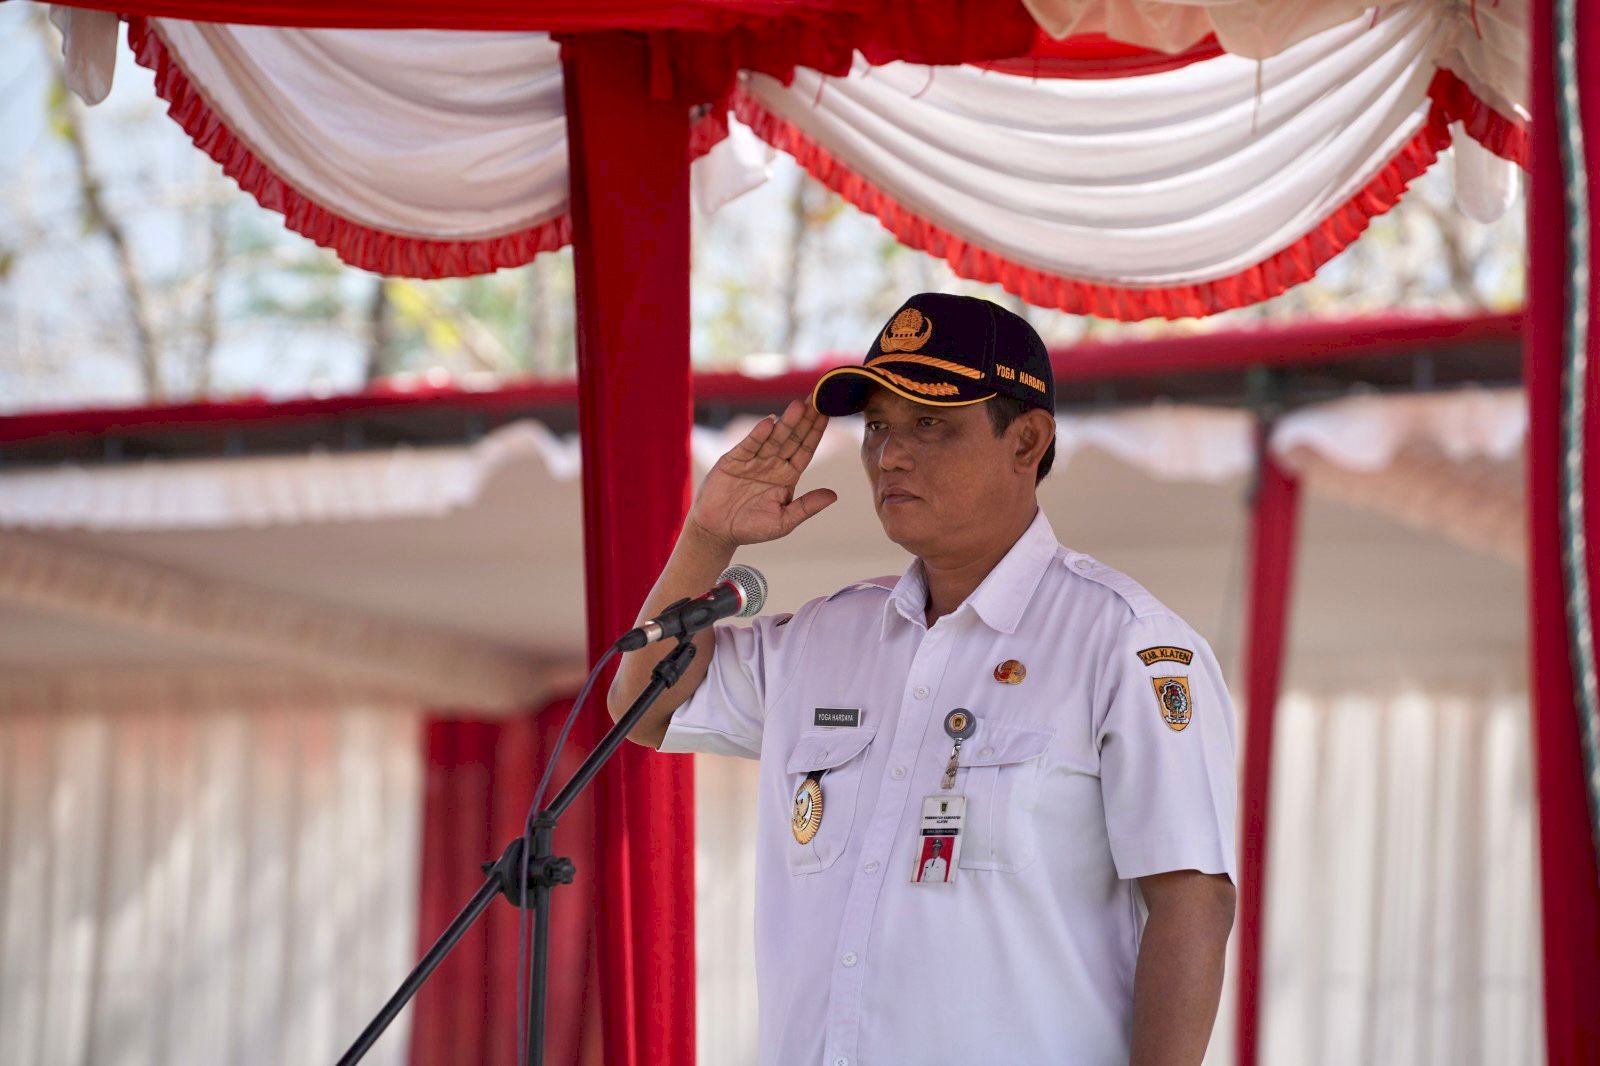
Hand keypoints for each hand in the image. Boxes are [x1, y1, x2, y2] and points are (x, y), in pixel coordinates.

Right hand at [688, 399, 837, 549]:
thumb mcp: (784, 521)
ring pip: (773, 438)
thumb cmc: (752, 528)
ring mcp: (753, 460)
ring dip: (785, 422)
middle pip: (792, 438)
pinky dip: (758, 435)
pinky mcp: (733, 460)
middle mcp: (773, 463)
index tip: (828, 413)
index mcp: (788, 475)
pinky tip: (769, 423)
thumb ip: (807, 507)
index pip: (806, 449)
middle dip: (804, 419)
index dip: (816, 432)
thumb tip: (834, 495)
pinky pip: (748, 445)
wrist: (717, 531)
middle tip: (817, 398)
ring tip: (798, 406)